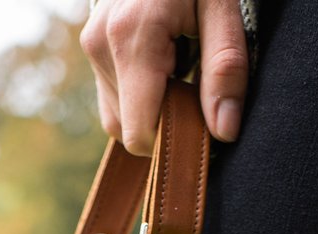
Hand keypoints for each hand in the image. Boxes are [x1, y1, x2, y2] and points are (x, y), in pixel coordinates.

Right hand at [80, 0, 247, 156]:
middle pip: (129, 129)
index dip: (175, 137)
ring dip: (153, 107)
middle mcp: (100, 44)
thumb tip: (223, 132)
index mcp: (131, 38)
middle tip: (195, 83)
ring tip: (180, 64)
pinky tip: (163, 63)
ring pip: (119, 116)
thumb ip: (226, 68)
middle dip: (165, 120)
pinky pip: (113, 96)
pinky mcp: (91, 44)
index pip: (140, 132)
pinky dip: (140, 94)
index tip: (203, 117)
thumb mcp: (224, 8)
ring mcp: (91, 44)